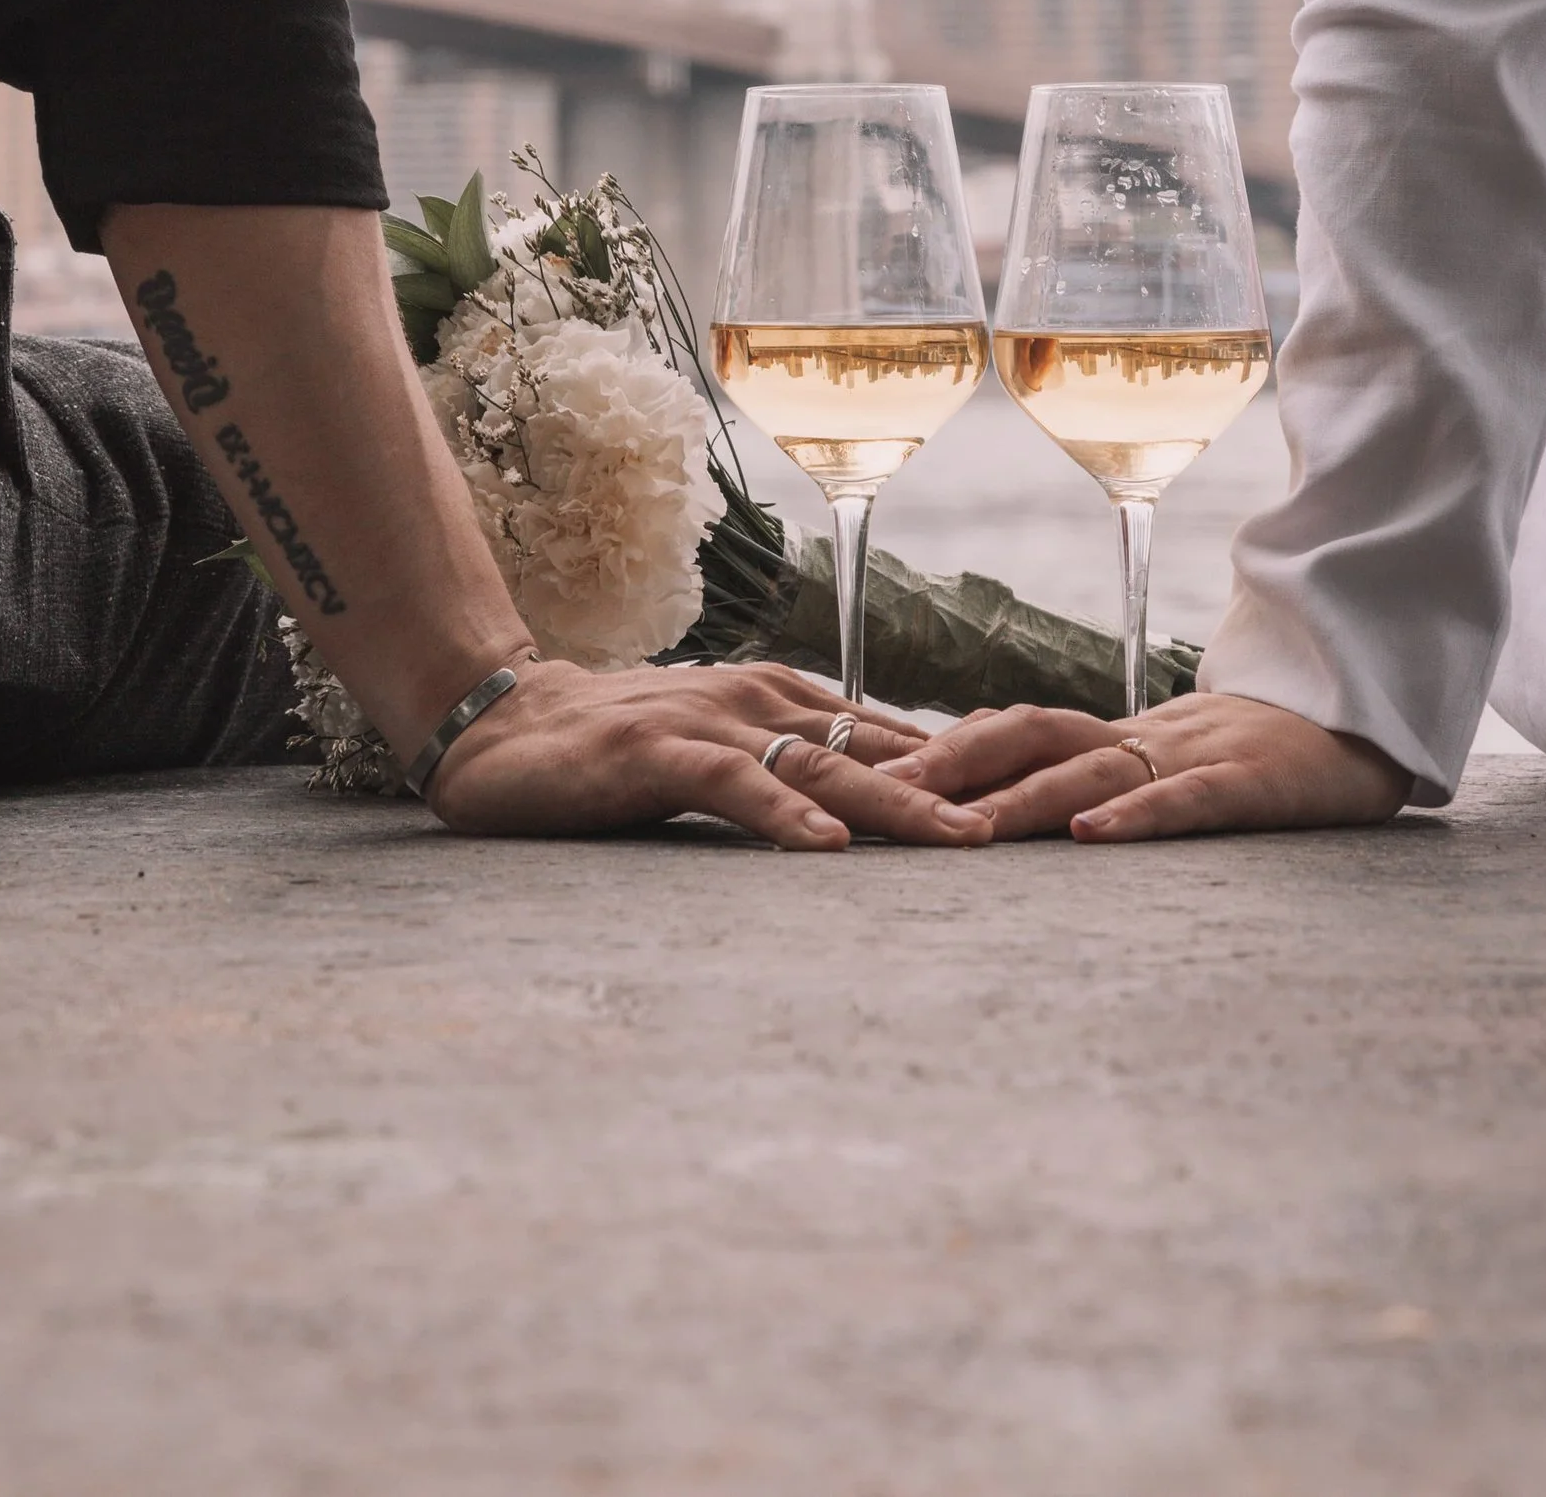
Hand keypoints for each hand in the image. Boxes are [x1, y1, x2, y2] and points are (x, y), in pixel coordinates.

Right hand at [423, 659, 993, 849]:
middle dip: (960, 787)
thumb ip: (793, 767)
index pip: (893, 736)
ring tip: (962, 839)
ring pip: (823, 764)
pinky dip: (785, 815)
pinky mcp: (658, 753)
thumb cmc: (618, 748)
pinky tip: (826, 844)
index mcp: (781, 702)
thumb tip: (883, 800)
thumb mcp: (722, 752)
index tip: (1039, 797)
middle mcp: (760, 701)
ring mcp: (711, 722)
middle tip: (1031, 824)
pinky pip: (735, 784)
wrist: (505, 728)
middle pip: (878, 750)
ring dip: (896, 803)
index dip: (969, 767)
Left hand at [884, 689, 1410, 840]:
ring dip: (1023, 799)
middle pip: (1031, 736)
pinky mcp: (1248, 785)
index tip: (866, 775)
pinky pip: (1182, 800)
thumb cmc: (1251, 756)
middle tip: (883, 800)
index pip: (1013, 730)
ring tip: (963, 829)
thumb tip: (987, 776)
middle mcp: (1139, 739)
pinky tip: (1090, 839)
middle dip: (954, 766)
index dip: (942, 749)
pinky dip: (1133, 817)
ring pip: (1093, 769)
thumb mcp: (1158, 761)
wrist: (1360, 728)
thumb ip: (1083, 766)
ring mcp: (1192, 756)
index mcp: (1115, 737)